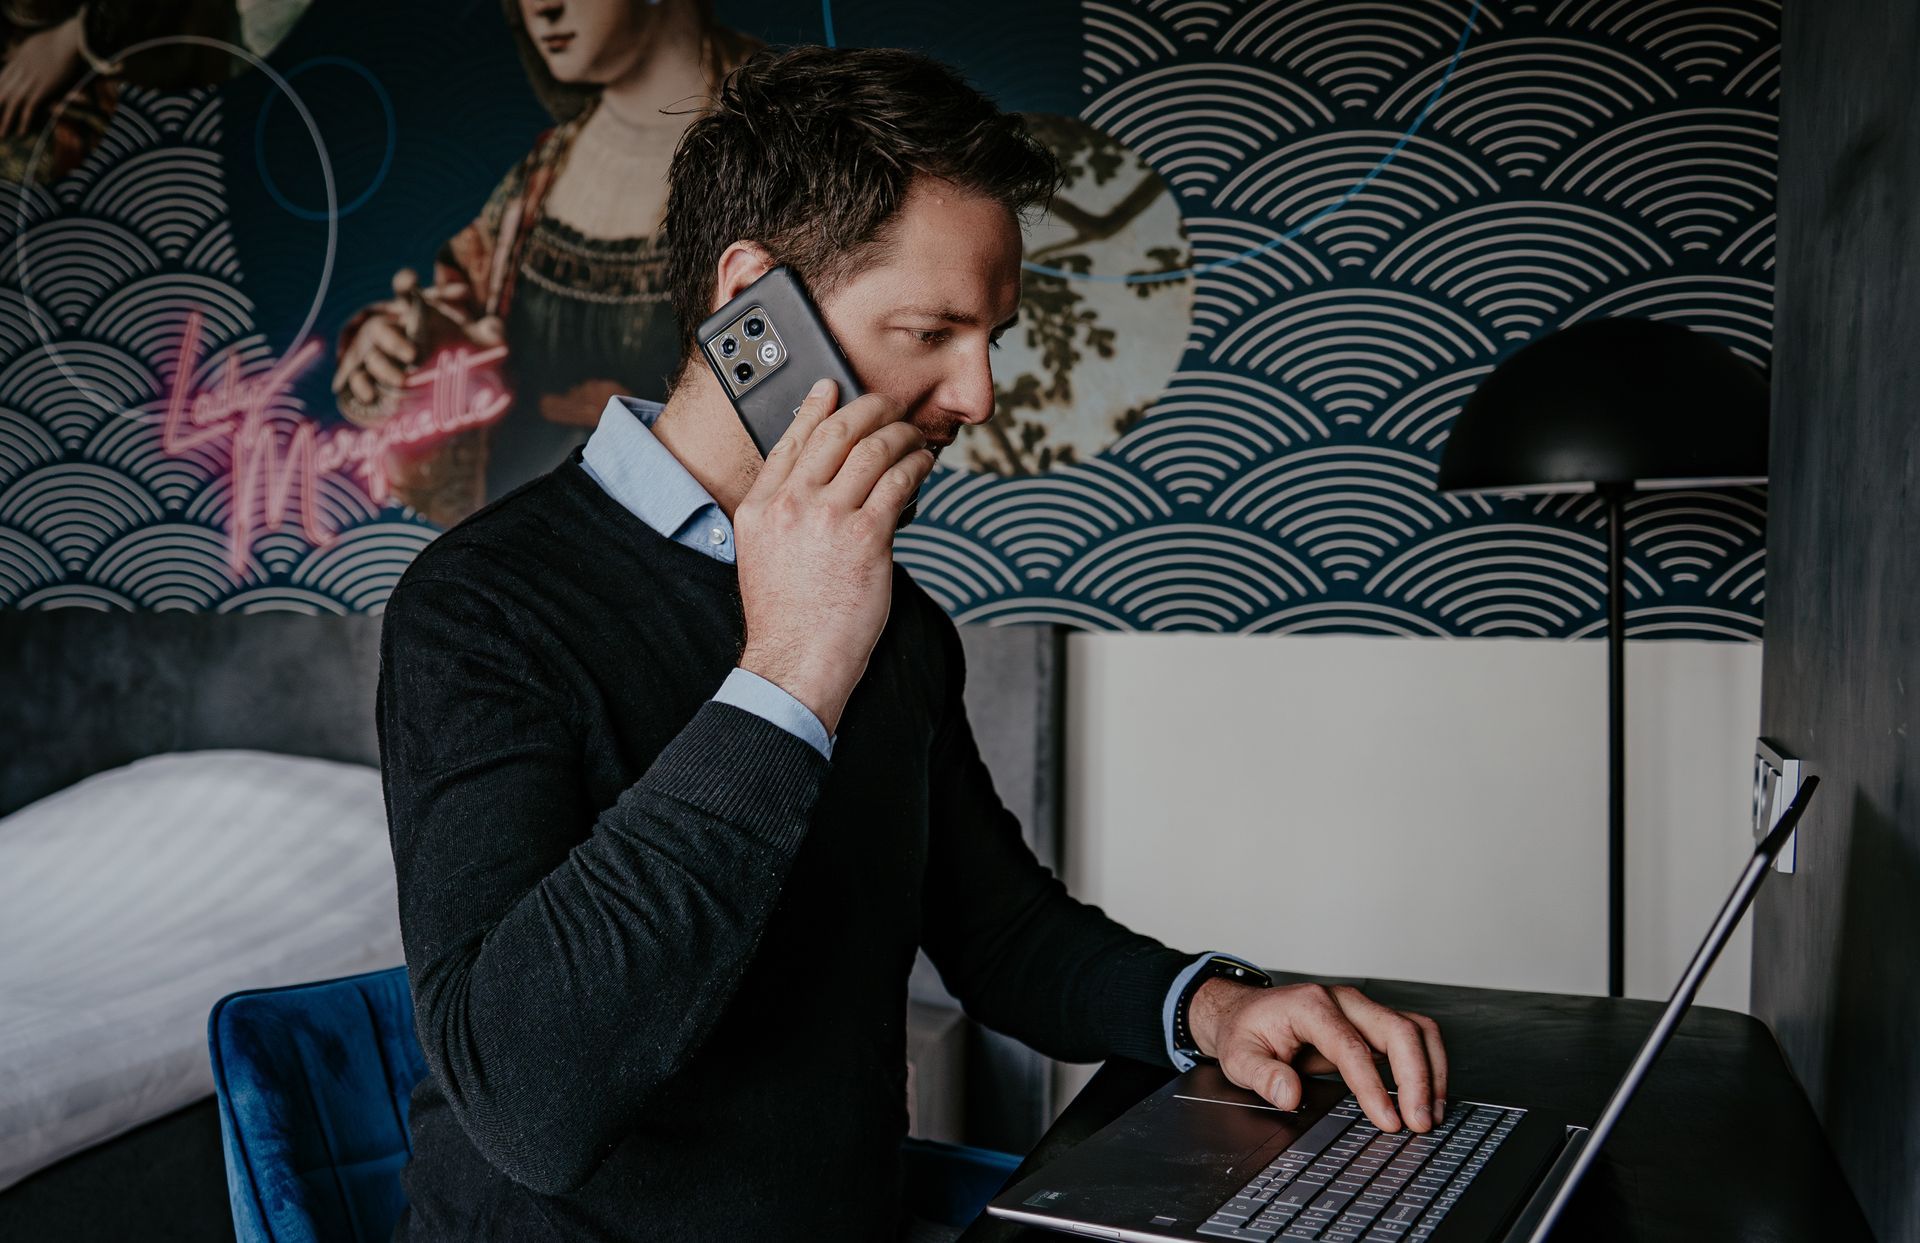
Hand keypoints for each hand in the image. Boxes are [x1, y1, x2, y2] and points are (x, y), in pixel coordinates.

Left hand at [0, 16, 83, 139]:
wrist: (69, 38)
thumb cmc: (60, 37)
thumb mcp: (35, 41)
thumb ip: (25, 50)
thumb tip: (18, 52)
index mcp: (18, 58)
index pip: (1, 78)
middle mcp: (20, 70)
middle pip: (2, 92)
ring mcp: (30, 80)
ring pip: (11, 103)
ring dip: (5, 120)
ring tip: (2, 135)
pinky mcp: (42, 88)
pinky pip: (29, 108)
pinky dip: (24, 121)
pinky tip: (20, 132)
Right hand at [333, 268, 502, 420]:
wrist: (438, 391)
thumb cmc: (456, 355)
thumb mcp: (479, 344)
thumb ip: (491, 334)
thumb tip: (495, 328)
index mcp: (416, 316)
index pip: (407, 295)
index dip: (404, 285)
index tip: (408, 278)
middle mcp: (391, 332)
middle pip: (381, 329)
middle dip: (395, 341)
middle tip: (415, 355)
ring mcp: (377, 355)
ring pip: (370, 357)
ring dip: (384, 369)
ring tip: (403, 382)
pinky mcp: (368, 378)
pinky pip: (356, 379)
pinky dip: (360, 386)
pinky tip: (372, 396)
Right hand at [734, 378, 935, 735]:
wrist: (794, 662)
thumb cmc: (786, 619)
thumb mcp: (762, 555)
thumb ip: (782, 515)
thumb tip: (820, 486)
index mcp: (760, 507)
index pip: (791, 440)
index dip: (815, 407)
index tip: (831, 388)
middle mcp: (791, 505)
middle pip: (836, 433)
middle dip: (868, 408)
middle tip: (887, 404)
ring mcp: (827, 518)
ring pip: (872, 451)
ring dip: (901, 436)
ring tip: (914, 437)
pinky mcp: (866, 537)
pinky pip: (898, 483)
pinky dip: (916, 467)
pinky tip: (923, 465)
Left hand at [1190, 980, 1447, 1133]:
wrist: (1247, 1012)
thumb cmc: (1246, 1031)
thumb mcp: (1237, 1055)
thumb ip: (1261, 1075)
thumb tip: (1289, 1094)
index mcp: (1311, 1006)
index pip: (1351, 1046)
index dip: (1373, 1086)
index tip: (1387, 1120)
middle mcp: (1344, 1002)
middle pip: (1398, 1030)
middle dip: (1416, 1078)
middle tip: (1418, 1122)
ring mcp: (1362, 1010)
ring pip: (1416, 1030)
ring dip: (1431, 1071)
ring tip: (1431, 1114)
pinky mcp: (1373, 1024)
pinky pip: (1414, 1038)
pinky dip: (1429, 1065)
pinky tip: (1427, 1098)